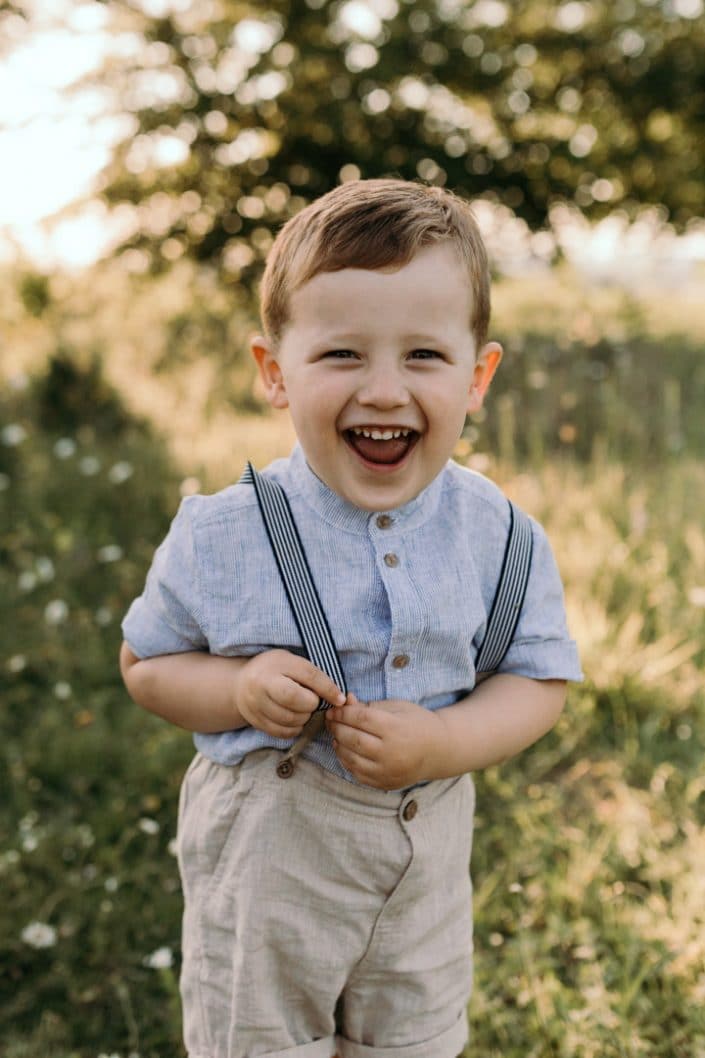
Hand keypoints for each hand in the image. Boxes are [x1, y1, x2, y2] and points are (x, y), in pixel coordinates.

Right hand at [234, 650, 344, 737]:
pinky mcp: (255, 721)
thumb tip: (338, 698)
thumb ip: (312, 675)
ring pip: (289, 719)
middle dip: (311, 704)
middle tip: (313, 702)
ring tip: (303, 710)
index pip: (307, 674)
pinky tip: (295, 721)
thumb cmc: (275, 671)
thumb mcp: (291, 662)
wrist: (240, 685)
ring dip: (304, 718)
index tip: (340, 699)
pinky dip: (294, 729)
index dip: (327, 688)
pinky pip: (282, 732)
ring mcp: (256, 703)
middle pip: (294, 699)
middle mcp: (263, 683)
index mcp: (277, 663)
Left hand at [326, 694, 445, 789]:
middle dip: (337, 728)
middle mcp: (391, 751)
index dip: (343, 713)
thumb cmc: (416, 722)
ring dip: (338, 744)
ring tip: (336, 735)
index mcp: (395, 728)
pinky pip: (357, 773)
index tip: (334, 709)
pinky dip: (346, 761)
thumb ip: (370, 706)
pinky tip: (345, 750)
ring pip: (351, 758)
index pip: (360, 718)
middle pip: (353, 739)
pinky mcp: (385, 783)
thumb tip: (345, 701)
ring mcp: (387, 770)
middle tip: (330, 721)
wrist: (439, 750)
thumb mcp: (397, 707)